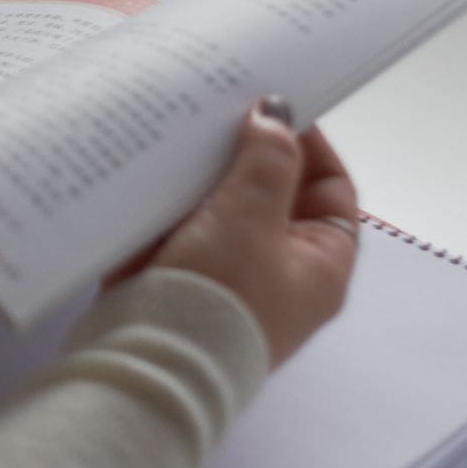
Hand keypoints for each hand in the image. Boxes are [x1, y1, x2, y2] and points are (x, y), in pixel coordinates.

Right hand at [111, 99, 358, 366]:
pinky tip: (138, 169)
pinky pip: (170, 227)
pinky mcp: (171, 278)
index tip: (268, 103)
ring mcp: (222, 276)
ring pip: (212, 207)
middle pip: (267, 192)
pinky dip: (157, 201)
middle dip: (238, 153)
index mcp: (318, 263)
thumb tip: (276, 112)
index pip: (328, 187)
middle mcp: (276, 271)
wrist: (151, 364)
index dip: (306, 142)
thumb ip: (266, 159)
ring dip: (193, 175)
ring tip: (169, 131)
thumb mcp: (252, 216)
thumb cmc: (220, 295)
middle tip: (210, 108)